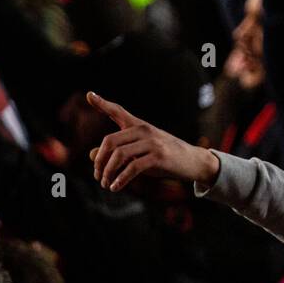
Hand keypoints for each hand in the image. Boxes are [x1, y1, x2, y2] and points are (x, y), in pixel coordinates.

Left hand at [88, 92, 218, 191]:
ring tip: (105, 184)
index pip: (118, 111)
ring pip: (119, 155)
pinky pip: (132, 168)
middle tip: (97, 176)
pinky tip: (115, 187)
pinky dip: (121, 179)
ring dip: (108, 172)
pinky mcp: (158, 157)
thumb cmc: (165, 157)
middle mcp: (144, 130)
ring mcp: (152, 143)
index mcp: (139, 126)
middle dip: (99, 161)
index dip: (102, 103)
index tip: (89, 95)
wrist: (194, 162)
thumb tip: (92, 155)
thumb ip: (117, 152)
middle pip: (110, 141)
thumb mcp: (141, 152)